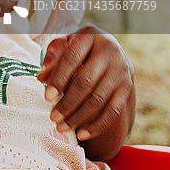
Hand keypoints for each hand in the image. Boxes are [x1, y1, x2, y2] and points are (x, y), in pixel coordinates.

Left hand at [37, 26, 134, 149]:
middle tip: (52, 117)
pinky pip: (112, 111)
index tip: (47, 96)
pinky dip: (96, 125)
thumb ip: (53, 55)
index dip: (58, 78)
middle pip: (86, 82)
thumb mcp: (66, 43)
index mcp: (91, 36)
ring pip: (99, 99)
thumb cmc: (80, 48)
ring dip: (79, 117)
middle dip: (67, 103)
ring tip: (62, 127)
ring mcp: (121, 70)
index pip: (72, 58)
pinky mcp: (127, 88)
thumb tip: (42, 76)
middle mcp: (110, 51)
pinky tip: (81, 134)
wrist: (109, 51)